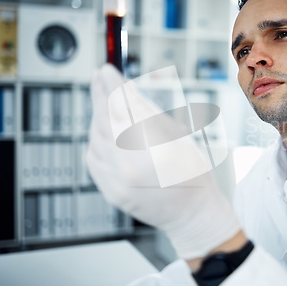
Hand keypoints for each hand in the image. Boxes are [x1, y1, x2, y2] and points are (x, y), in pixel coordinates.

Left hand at [85, 64, 240, 258]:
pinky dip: (96, 141)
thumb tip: (124, 89)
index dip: (111, 86)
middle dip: (100, 96)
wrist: (191, 214)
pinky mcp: (111, 192)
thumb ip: (147, 113)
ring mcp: (118, 183)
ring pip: (96, 138)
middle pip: (105, 121)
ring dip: (99, 119)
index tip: (105, 71)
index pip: (123, 109)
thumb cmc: (193, 173)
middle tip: (99, 78)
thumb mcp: (178, 135)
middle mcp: (131, 167)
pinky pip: (93, 158)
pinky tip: (106, 135)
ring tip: (108, 108)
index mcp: (155, 149)